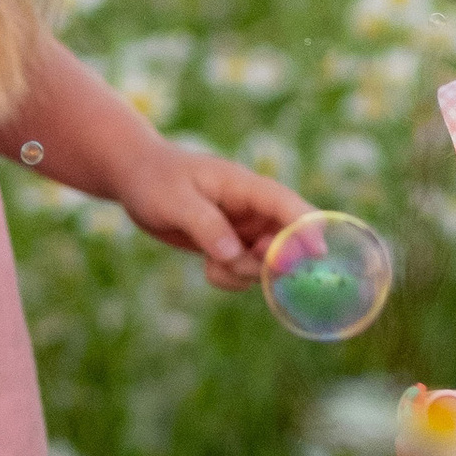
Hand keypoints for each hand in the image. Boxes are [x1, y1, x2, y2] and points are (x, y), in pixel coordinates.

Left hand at [116, 143, 309, 288]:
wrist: (137, 178)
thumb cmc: (155, 180)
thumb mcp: (175, 201)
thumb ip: (205, 225)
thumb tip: (233, 253)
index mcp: (244, 186)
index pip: (285, 204)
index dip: (306, 227)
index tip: (318, 253)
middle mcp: (252, 208)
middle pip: (285, 241)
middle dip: (267, 262)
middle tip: (233, 263)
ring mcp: (245, 228)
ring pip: (265, 263)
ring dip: (242, 272)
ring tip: (211, 263)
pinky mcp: (233, 245)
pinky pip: (245, 272)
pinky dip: (230, 277)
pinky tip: (207, 266)